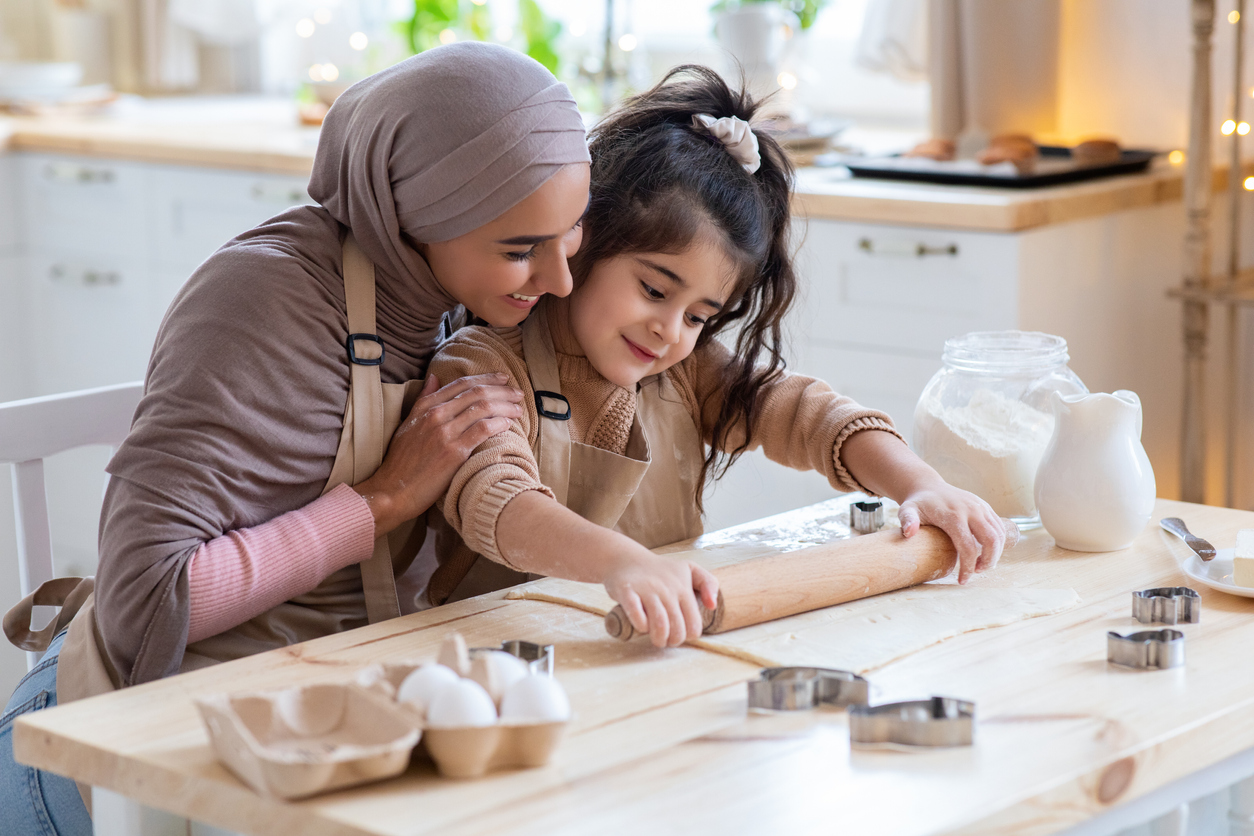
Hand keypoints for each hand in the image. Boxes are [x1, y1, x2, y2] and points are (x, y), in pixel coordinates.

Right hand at [353, 373, 522, 536]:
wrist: (392, 490)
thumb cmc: (401, 461)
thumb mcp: (408, 423)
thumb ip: (423, 399)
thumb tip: (434, 377)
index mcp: (426, 406)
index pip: (461, 384)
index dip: (486, 378)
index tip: (503, 378)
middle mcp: (436, 415)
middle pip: (476, 393)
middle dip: (502, 390)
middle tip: (518, 392)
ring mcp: (445, 432)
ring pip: (483, 408)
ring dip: (506, 406)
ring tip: (519, 409)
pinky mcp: (454, 452)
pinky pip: (483, 430)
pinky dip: (499, 423)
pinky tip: (509, 425)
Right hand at [602, 551, 718, 647]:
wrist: (626, 559)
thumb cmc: (660, 570)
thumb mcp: (689, 569)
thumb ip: (708, 583)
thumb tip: (712, 606)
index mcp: (683, 588)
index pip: (694, 623)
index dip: (689, 635)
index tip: (680, 633)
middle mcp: (667, 589)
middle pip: (677, 627)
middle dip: (673, 641)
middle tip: (667, 640)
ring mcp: (647, 589)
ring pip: (660, 623)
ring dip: (659, 638)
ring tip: (657, 639)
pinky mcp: (627, 591)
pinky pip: (636, 614)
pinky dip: (641, 626)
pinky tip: (641, 626)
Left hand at [897, 477, 1013, 583]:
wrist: (928, 487)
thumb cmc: (918, 504)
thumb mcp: (907, 510)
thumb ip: (907, 520)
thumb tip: (909, 532)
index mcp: (953, 515)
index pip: (968, 547)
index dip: (967, 567)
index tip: (962, 581)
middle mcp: (971, 510)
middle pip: (991, 540)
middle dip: (988, 561)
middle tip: (976, 572)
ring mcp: (981, 507)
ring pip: (999, 535)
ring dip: (995, 553)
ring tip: (980, 565)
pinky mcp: (986, 507)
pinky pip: (999, 527)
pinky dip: (998, 542)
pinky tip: (986, 552)